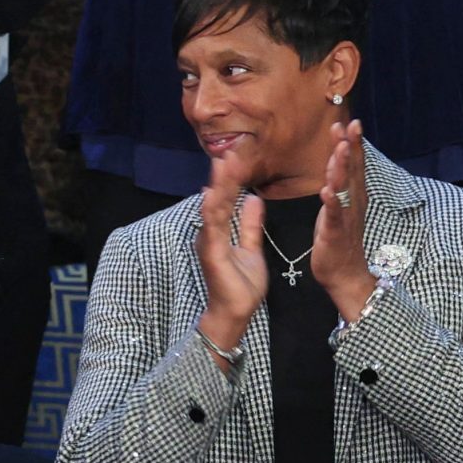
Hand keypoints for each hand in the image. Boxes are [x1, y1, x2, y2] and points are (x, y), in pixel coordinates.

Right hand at [195, 163, 265, 365]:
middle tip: (230, 150)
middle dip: (224, 174)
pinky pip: (212, 227)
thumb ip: (250, 225)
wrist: (236, 312)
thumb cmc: (241, 285)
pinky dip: (211, 209)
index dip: (231, 178)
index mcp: (220, 230)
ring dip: (218, 185)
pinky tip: (212, 193)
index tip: (238, 156)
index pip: (226, 198)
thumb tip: (254, 200)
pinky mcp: (210, 252)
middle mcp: (210, 232)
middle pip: (217, 198)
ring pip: (213, 207)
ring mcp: (208, 241)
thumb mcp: (252, 248)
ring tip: (223, 162)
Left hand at [309, 119, 377, 321]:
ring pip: (344, 189)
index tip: (350, 122)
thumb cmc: (338, 238)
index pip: (354, 165)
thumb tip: (336, 160)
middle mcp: (352, 203)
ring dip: (343, 168)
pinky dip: (331, 203)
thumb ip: (338, 184)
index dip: (352, 144)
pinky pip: (333, 216)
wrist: (344, 273)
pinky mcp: (334, 233)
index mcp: (352, 196)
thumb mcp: (338, 206)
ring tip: (340, 149)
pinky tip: (327, 191)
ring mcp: (344, 217)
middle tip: (350, 125)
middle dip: (351, 147)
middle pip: (353, 171)